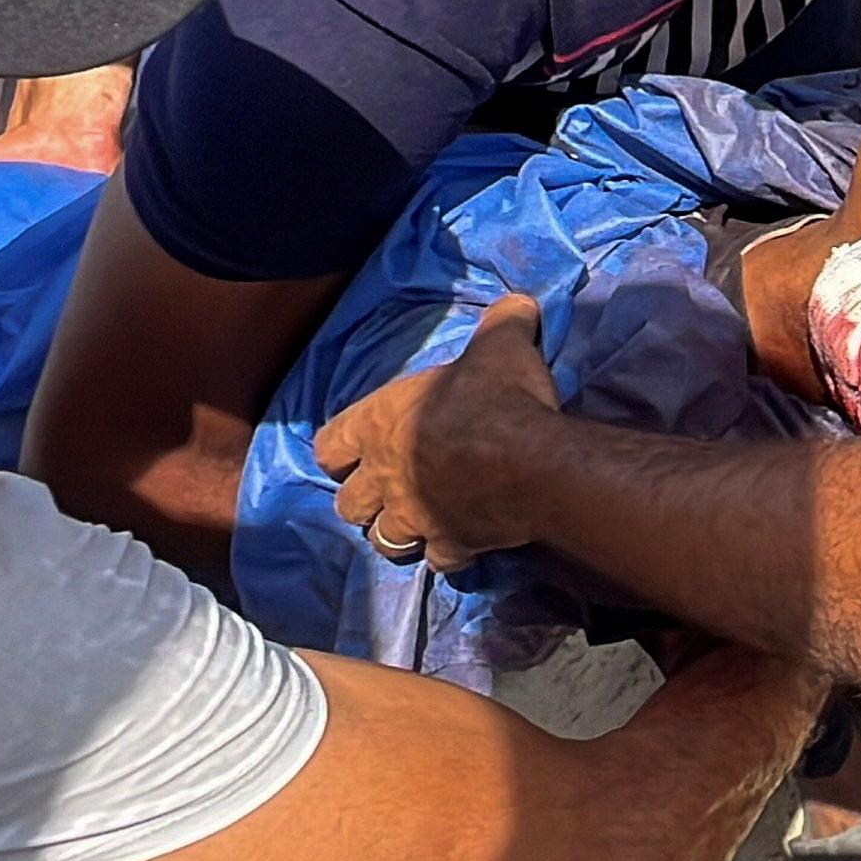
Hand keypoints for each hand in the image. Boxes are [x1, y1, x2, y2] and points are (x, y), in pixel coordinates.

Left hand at [316, 294, 560, 571]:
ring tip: (420, 523)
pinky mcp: (450, 545)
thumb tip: (519, 302)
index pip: (328, 446)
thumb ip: (501, 323)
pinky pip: (437, 558)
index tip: (358, 450)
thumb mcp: (499, 345)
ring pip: (384, 539)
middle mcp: (385, 476)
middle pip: (349, 505)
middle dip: (365, 502)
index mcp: (379, 424)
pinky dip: (447, 551)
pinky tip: (463, 539)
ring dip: (399, 533)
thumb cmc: (499, 399)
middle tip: (391, 491)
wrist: (533, 462)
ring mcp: (414, 516)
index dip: (340, 451)